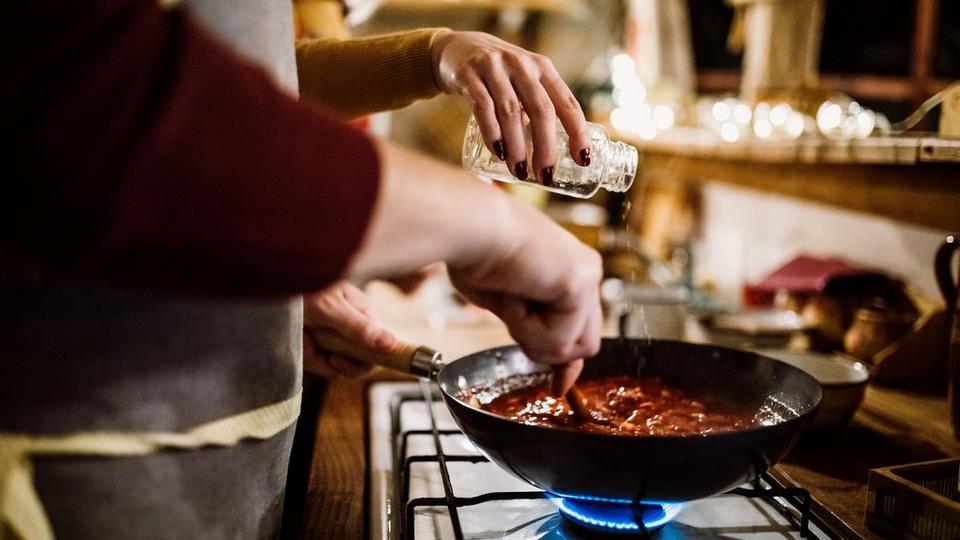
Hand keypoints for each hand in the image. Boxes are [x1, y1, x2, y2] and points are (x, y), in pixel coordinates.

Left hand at [302, 282, 395, 378]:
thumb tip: (391, 345)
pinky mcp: (318, 347)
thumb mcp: (331, 308)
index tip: (341, 360)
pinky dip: (308, 357)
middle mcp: (353, 330)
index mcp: (365, 316)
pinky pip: (320, 364)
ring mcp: (335, 339)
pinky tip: (302, 340)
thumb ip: (359, 328)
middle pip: (359, 363)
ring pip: (336, 367)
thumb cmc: (305, 286)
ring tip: (306, 337)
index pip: (379, 349)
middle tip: (325, 353)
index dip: (366, 362)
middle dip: (339, 363)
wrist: (274, 283)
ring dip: (319, 358)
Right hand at [430, 31, 591, 182]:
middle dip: (546, 147)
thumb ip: (537, 110)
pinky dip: (492, 133)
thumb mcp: (524, 83)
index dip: (578, 133)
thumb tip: (551, 159)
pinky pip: (483, 107)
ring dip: (518, 146)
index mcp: (543, 69)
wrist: (458, 49)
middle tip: (546, 175)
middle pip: (541, 110)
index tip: (582, 160)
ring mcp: (494, 67)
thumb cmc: (499, 77)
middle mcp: (522, 65)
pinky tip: (498, 153)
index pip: (567, 103)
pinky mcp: (469, 74)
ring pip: (511, 112)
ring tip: (519, 172)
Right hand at [447, 196, 601, 393]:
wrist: (468, 227)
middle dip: (552, 354)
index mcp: (568, 269)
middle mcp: (584, 271)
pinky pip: (556, 339)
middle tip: (521, 335)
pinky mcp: (578, 285)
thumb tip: (538, 357)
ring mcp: (586, 277)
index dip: (567, 363)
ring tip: (509, 299)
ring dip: (530, 335)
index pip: (581, 328)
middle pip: (585, 343)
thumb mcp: (505, 303)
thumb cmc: (472, 252)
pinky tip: (512, 294)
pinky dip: (525, 326)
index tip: (558, 389)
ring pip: (570, 348)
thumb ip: (528, 327)